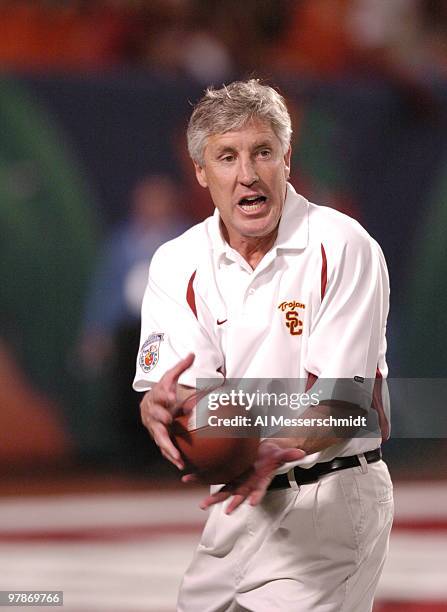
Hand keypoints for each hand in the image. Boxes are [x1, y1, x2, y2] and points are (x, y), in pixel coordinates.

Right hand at [140, 353, 194, 468]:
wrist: (149, 404)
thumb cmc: (164, 390)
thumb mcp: (171, 377)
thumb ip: (181, 367)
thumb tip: (193, 353)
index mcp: (156, 396)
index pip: (160, 393)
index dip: (165, 394)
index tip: (173, 396)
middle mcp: (152, 412)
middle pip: (155, 415)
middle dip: (161, 417)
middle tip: (169, 420)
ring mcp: (153, 426)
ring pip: (158, 436)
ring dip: (167, 445)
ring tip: (177, 455)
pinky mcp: (157, 437)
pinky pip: (163, 448)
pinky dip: (170, 456)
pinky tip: (181, 464)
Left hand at [183, 441, 304, 513]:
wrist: (260, 452)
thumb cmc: (271, 454)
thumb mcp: (281, 453)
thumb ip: (290, 454)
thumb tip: (302, 453)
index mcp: (259, 479)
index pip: (259, 489)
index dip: (256, 495)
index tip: (252, 503)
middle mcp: (246, 482)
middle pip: (237, 494)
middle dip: (231, 502)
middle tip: (225, 511)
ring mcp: (235, 479)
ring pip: (223, 490)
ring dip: (213, 498)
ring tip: (202, 505)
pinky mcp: (226, 472)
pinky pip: (212, 475)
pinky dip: (201, 476)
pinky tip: (187, 476)